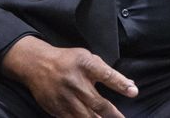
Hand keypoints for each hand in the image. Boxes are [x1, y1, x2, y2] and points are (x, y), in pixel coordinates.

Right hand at [1, 36, 137, 117]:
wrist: (36, 65)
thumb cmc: (67, 61)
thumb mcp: (87, 58)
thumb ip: (107, 72)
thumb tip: (130, 85)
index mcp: (85, 65)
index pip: (107, 75)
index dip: (121, 84)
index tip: (133, 92)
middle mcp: (75, 82)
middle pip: (98, 103)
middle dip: (113, 114)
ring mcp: (65, 98)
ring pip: (86, 117)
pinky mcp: (57, 109)